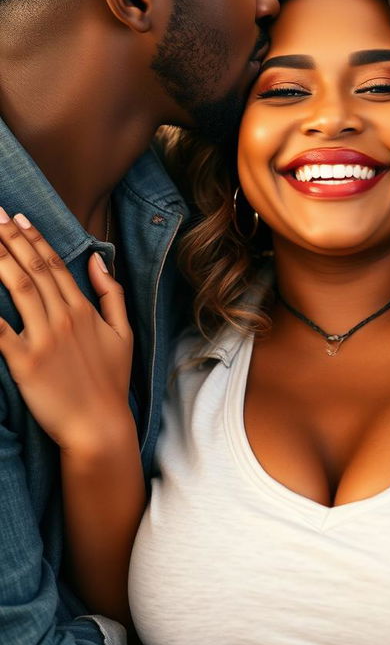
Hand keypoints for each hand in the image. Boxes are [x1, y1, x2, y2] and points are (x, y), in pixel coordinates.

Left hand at [0, 210, 133, 453]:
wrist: (99, 426)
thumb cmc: (110, 382)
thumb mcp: (123, 334)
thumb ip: (111, 294)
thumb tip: (98, 260)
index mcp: (83, 310)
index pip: (54, 265)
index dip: (34, 239)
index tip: (18, 218)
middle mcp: (63, 318)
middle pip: (33, 270)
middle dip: (11, 239)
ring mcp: (44, 340)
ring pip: (18, 289)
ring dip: (0, 259)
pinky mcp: (24, 364)